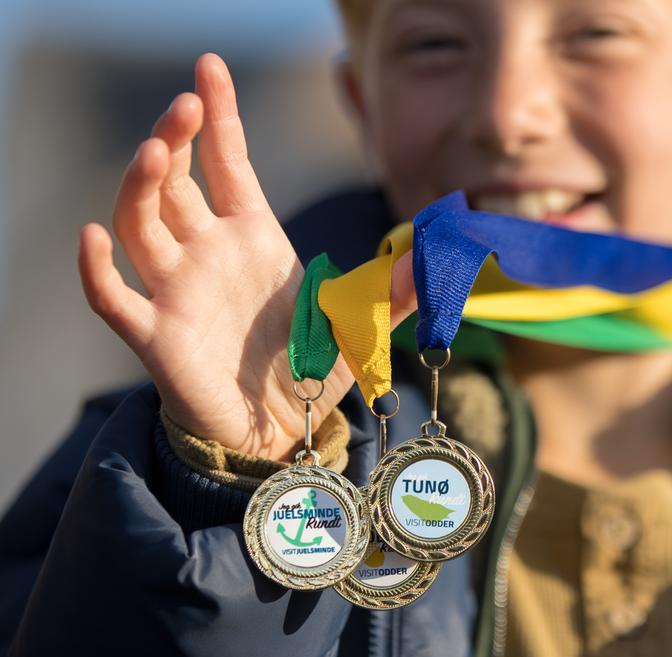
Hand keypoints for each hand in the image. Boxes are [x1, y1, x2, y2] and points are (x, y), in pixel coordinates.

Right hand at [79, 54, 414, 460]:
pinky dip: (96, 270)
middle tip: (185, 104)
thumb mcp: (362, 325)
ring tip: (156, 150)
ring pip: (140, 224)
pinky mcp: (158, 338)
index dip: (219, 115)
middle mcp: (209, 254)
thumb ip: (396, 291)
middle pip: (176, 181)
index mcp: (254, 238)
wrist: (285, 431)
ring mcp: (178, 291)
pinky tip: (92, 237)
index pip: (229, 162)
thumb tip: (436, 257)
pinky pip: (114, 299)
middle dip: (177, 137)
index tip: (209, 67)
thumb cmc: (313, 368)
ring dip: (140, 186)